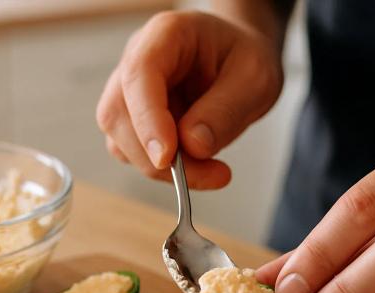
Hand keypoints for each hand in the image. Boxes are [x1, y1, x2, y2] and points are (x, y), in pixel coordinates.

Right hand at [96, 10, 283, 188]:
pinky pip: (132, 154)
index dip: (147, 118)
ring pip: (120, 140)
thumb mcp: (255, 79)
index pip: (139, 74)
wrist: (237, 61)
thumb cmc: (244, 58)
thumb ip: (226, 110)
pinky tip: (197, 166)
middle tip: (211, 173)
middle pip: (119, 114)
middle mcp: (136, 60)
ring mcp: (128, 92)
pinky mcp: (132, 121)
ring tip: (212, 170)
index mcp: (165, 35)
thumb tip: (192, 146)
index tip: (167, 158)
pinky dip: (163, 171)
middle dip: (158, 157)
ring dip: (161, 169)